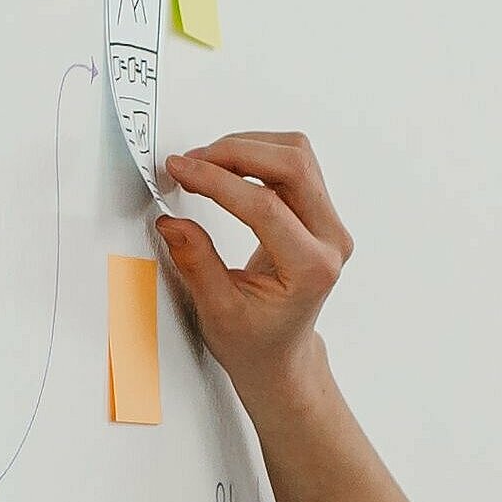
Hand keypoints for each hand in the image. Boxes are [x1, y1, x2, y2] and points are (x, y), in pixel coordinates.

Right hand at [155, 133, 350, 399]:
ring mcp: (330, 223)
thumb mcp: (218, 310)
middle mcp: (330, 241)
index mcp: (311, 269)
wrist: (280, 354)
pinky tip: (226, 167)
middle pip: (293, 165)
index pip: (265, 206)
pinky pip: (294, 163)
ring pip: (296, 154)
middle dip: (236, 152)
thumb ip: (196, 262)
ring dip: (247, 147)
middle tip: (191, 161)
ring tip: (205, 163)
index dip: (217, 181)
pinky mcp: (319, 212)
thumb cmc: (256, 342)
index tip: (181, 170)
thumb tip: (171, 221)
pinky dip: (256, 154)